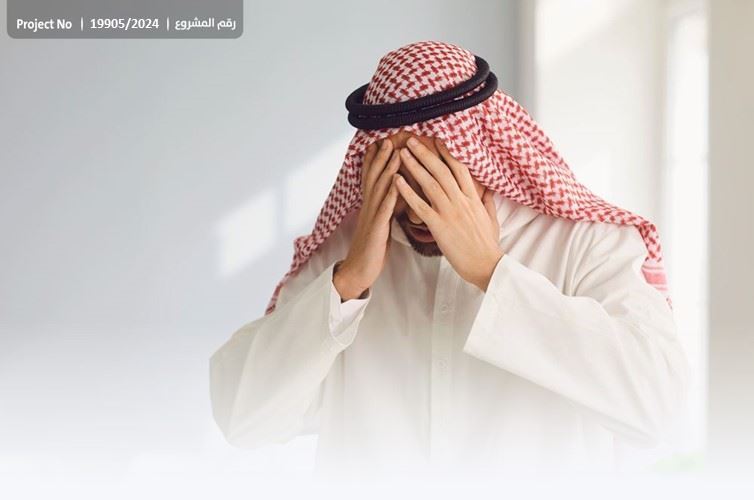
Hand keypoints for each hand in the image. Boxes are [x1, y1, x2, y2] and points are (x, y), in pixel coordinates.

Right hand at [334, 138, 400, 299]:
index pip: (373, 177)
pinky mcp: (377, 230)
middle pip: (375, 176)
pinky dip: (392, 195)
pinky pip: (385, 210)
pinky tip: (399, 184)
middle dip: (382, 156)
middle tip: (390, 137)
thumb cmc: (372, 248)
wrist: (359, 270)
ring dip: (388, 169)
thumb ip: (385, 207)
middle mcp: (369, 207)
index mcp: (371, 205)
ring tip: (396, 152)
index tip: (385, 140)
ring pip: (380, 188)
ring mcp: (372, 217)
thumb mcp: (379, 223)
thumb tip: (395, 193)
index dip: (378, 158)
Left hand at [393, 137, 503, 290]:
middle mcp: (461, 200)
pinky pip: (420, 205)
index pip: (459, 169)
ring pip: (429, 183)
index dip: (447, 153)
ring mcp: (450, 212)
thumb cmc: (488, 244)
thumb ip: (487, 201)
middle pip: (441, 170)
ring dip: (414, 166)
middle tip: (411, 140)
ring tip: (402, 153)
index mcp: (473, 198)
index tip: (437, 139)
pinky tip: (396, 181)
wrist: (486, 264)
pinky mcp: (439, 225)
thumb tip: (487, 189)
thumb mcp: (492, 218)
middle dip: (425, 153)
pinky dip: (407, 191)